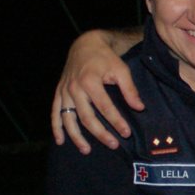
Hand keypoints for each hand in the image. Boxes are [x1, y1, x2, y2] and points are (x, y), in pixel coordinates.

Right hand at [51, 29, 143, 152]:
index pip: (105, 107)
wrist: (85, 45)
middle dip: (100, 133)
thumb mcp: (121, 69)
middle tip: (113, 145)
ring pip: (68, 119)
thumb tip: (139, 108)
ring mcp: (64, 91)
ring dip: (76, 136)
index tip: (126, 133)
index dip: (116, 121)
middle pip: (87, 117)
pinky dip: (56, 128)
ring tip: (87, 150)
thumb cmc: (105, 58)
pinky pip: (55, 113)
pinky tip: (60, 141)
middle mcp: (74, 88)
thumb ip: (130, 89)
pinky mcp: (58, 93)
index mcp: (90, 81)